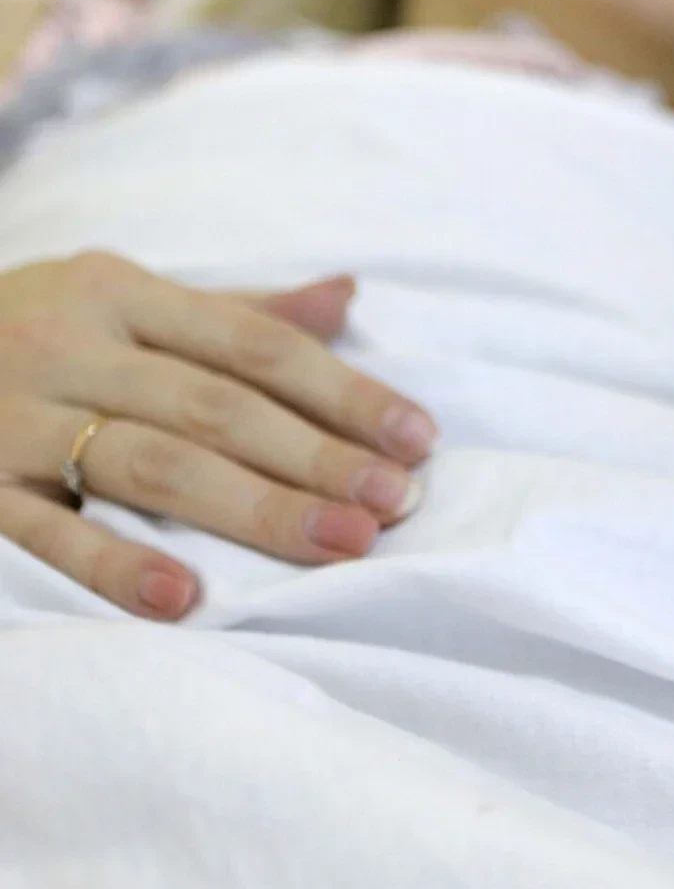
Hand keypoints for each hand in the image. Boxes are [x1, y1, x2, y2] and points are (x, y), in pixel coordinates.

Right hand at [0, 253, 437, 620]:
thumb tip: (346, 296)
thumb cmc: (22, 332)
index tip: (418, 439)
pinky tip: (185, 596)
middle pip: (217, 405)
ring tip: (339, 546)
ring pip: (148, 462)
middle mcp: (67, 344)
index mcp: (117, 293)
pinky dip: (112, 562)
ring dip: (252, 508)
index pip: (254, 344)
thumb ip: (230, 313)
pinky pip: (41, 528)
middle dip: (316, 457)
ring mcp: (8, 416)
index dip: (343, 390)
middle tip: (397, 505)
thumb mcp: (115, 300)